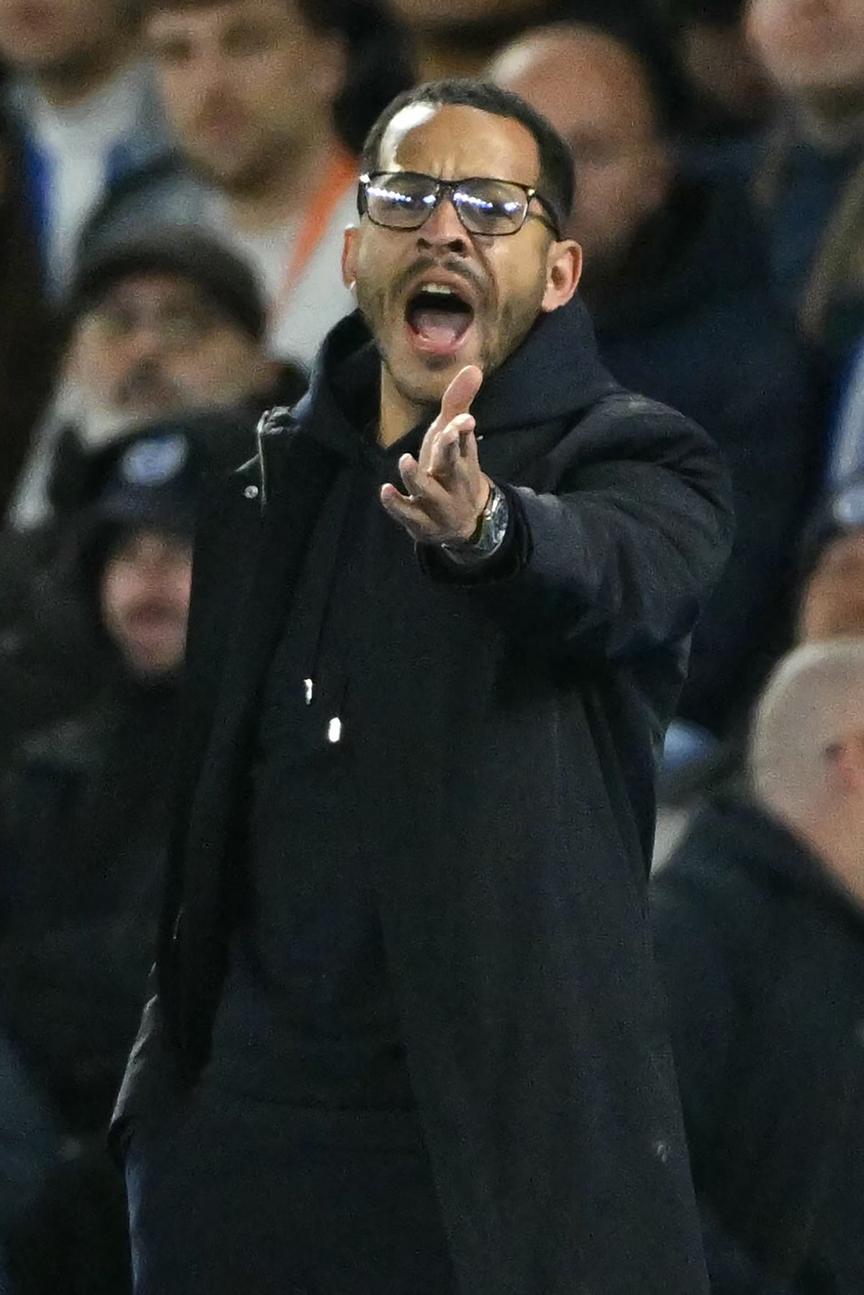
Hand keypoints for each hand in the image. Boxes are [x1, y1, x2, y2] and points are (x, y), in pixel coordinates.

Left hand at [380, 365, 490, 544]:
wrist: (465, 521)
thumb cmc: (453, 470)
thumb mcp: (455, 438)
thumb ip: (458, 402)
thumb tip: (474, 367)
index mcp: (463, 460)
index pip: (465, 444)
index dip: (461, 432)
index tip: (462, 420)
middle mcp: (454, 483)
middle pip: (453, 467)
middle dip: (449, 451)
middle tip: (444, 432)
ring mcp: (439, 505)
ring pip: (429, 492)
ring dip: (418, 478)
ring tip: (404, 460)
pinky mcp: (422, 522)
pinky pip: (410, 515)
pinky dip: (397, 505)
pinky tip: (385, 490)